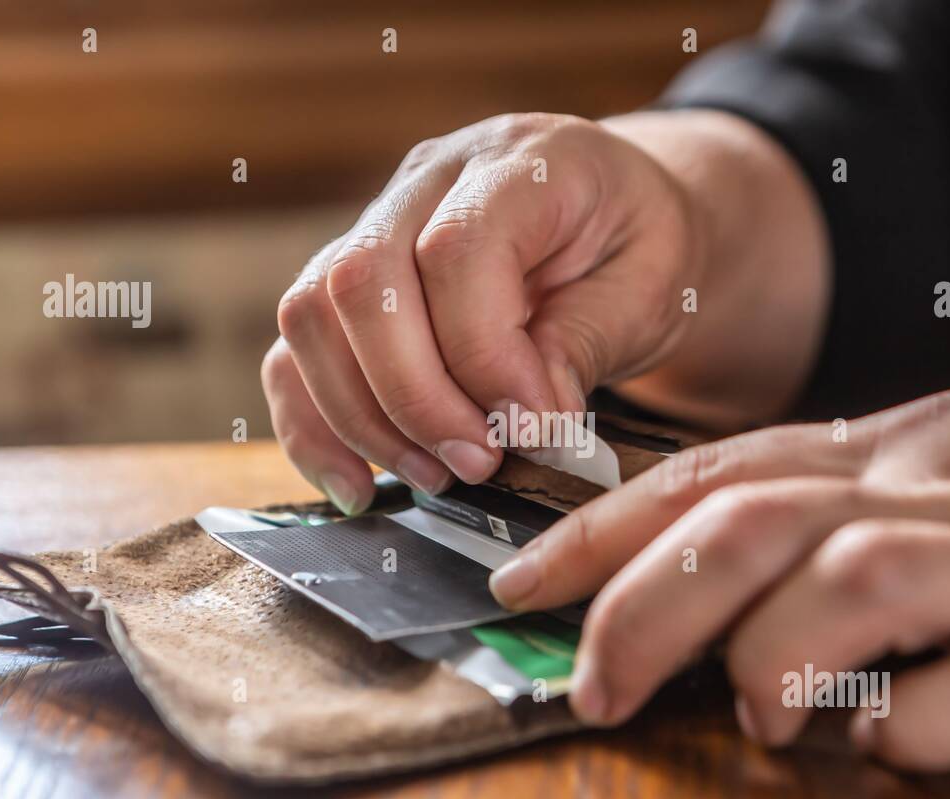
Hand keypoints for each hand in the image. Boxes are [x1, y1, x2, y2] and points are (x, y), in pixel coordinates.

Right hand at [262, 112, 698, 512]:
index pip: (456, 250)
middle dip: (413, 398)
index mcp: (519, 163)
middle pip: (362, 282)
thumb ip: (588, 342)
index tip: (532, 427)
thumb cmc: (640, 247)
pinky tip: (359, 485)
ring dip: (362, 417)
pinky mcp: (349, 280)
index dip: (484, 356)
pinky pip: (296, 350)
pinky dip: (314, 426)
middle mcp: (430, 179)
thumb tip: (524, 421)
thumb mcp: (653, 286)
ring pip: (312, 315)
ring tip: (434, 475)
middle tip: (477, 463)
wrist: (619, 218)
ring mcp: (377, 223)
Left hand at [489, 374, 949, 770]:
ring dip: (771, 662)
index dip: (601, 525)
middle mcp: (943, 489)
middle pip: (751, 526)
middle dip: (643, 608)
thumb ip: (840, 510)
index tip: (520, 580)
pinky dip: (913, 727)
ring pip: (848, 586)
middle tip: (594, 688)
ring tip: (761, 717)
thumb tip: (722, 588)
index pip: (716, 470)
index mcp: (898, 446)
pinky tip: (894, 739)